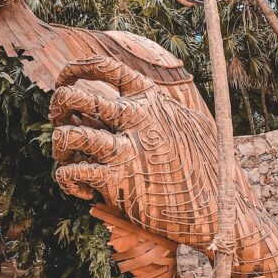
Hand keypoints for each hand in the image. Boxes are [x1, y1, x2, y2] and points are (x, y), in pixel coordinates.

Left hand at [49, 56, 217, 246]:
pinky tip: (80, 188)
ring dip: (59, 145)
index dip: (76, 68)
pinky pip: (72, 173)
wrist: (219, 210)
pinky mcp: (118, 182)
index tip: (64, 78)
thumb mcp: (190, 124)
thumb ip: (162, 106)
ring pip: (69, 135)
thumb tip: (142, 92)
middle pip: (75, 96)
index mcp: (151, 100)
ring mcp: (127, 150)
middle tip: (61, 120)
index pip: (105, 67)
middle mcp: (137, 119)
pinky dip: (67, 179)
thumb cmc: (206, 168)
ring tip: (68, 157)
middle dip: (57, 105)